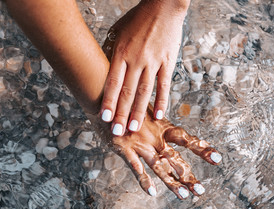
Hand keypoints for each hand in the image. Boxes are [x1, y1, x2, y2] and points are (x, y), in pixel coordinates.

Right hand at [89, 107, 221, 198]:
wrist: (105, 97)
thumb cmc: (128, 103)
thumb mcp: (148, 109)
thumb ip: (158, 120)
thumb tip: (168, 125)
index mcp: (162, 127)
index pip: (187, 139)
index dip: (202, 148)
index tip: (217, 159)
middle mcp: (154, 137)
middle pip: (175, 159)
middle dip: (188, 176)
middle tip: (201, 191)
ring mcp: (140, 143)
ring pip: (159, 167)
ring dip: (171, 182)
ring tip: (184, 196)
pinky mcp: (124, 149)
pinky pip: (136, 167)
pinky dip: (144, 180)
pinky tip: (153, 193)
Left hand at [100, 0, 188, 135]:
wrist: (163, 6)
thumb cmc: (138, 19)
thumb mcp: (118, 31)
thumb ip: (112, 51)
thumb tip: (105, 70)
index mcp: (121, 52)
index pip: (113, 82)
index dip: (109, 101)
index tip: (104, 118)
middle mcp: (136, 60)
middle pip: (128, 92)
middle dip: (122, 114)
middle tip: (118, 132)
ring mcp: (153, 62)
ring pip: (145, 92)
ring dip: (139, 112)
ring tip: (135, 129)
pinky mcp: (168, 62)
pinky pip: (164, 85)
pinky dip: (162, 101)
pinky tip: (158, 115)